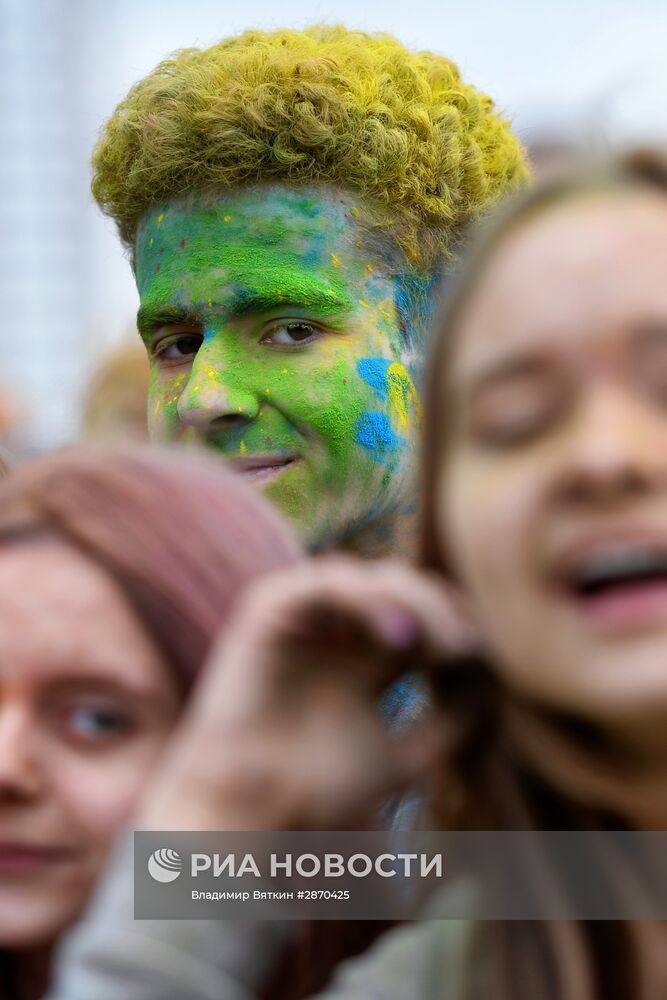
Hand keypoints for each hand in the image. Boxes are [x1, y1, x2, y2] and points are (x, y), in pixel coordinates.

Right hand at [139, 556, 478, 830]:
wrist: (252, 810)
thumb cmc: (320, 788)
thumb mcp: (411, 754)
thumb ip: (456, 721)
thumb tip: (492, 677)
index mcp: (367, 654)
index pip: (425, 614)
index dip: (458, 625)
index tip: (484, 660)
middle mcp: (337, 627)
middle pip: (405, 587)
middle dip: (444, 610)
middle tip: (468, 649)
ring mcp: (304, 614)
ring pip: (371, 575)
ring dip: (416, 601)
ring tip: (441, 644)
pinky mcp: (271, 607)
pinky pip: (326, 581)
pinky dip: (368, 598)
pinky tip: (399, 635)